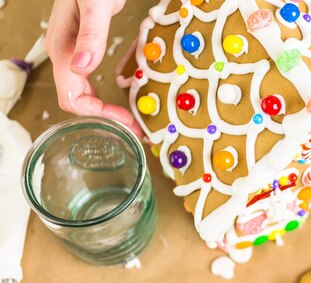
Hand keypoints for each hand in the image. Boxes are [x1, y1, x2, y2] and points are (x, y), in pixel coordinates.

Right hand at [46, 0, 142, 137]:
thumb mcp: (94, 4)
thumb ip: (90, 34)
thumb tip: (82, 68)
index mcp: (63, 49)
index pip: (72, 98)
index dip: (99, 114)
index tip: (126, 122)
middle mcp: (65, 54)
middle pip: (77, 100)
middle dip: (104, 118)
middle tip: (135, 130)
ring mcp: (73, 51)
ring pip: (83, 92)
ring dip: (105, 110)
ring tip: (132, 122)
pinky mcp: (85, 47)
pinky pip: (90, 79)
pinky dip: (106, 94)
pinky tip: (123, 99)